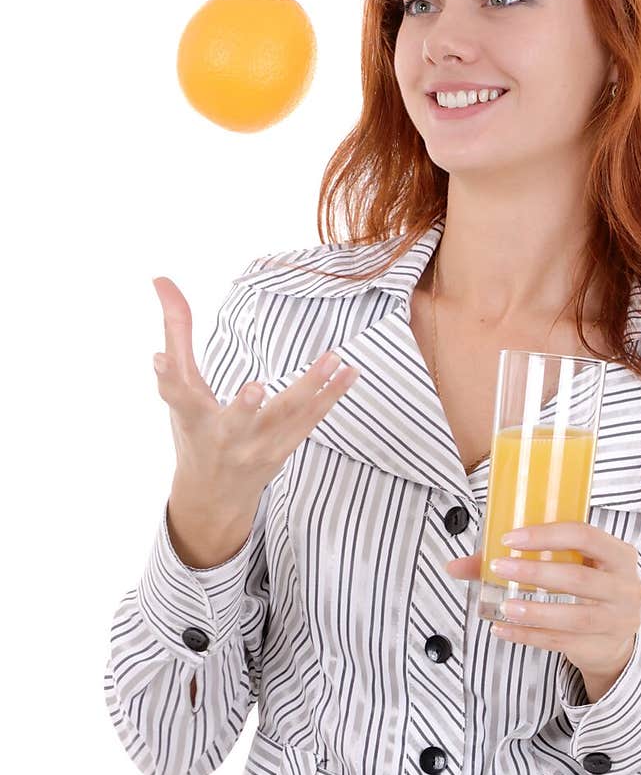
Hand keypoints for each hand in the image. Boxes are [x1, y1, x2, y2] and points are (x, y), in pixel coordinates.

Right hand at [151, 276, 359, 508]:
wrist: (214, 495)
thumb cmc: (195, 430)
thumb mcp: (180, 387)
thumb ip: (176, 332)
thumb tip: (161, 278)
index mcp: (192, 419)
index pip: (176, 397)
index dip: (166, 377)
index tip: (158, 359)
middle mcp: (223, 437)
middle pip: (238, 420)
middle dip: (245, 407)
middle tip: (254, 389)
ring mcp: (256, 448)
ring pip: (285, 418)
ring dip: (312, 389)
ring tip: (334, 359)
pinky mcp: (282, 450)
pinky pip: (309, 421)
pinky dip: (330, 397)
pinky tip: (348, 372)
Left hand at [444, 521, 640, 702]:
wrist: (616, 639)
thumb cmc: (587, 590)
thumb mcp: (570, 566)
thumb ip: (520, 558)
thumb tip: (455, 566)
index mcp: (619, 554)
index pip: (585, 535)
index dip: (546, 536)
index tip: (510, 539)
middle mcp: (624, 587)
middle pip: (578, 578)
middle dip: (535, 573)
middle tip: (499, 567)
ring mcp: (616, 620)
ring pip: (573, 616)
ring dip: (534, 610)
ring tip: (504, 606)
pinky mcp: (600, 646)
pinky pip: (560, 642)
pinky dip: (528, 635)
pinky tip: (503, 629)